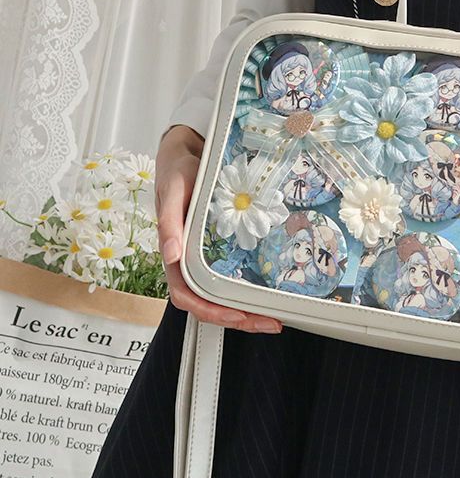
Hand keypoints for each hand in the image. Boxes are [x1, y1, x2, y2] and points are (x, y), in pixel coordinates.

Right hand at [155, 125, 282, 334]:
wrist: (185, 154)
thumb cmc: (176, 173)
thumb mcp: (172, 193)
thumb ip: (169, 224)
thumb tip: (171, 256)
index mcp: (173, 254)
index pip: (186, 296)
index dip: (210, 311)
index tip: (237, 315)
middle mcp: (187, 261)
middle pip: (208, 303)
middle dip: (238, 318)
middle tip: (271, 323)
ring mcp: (202, 257)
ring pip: (219, 295)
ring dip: (244, 310)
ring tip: (274, 316)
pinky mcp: (217, 247)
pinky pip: (229, 275)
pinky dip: (247, 289)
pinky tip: (267, 291)